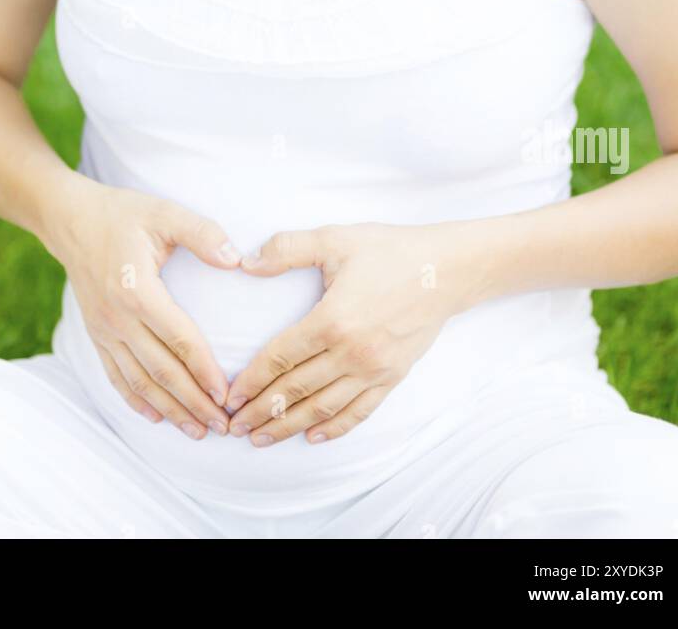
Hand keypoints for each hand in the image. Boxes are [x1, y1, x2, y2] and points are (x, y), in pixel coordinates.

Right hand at [45, 172, 243, 439]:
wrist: (71, 220)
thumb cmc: (124, 214)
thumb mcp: (165, 213)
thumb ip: (202, 233)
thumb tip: (236, 259)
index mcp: (137, 290)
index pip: (179, 339)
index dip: (204, 370)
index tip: (227, 394)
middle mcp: (118, 318)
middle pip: (161, 371)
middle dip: (193, 403)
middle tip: (223, 426)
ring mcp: (104, 330)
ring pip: (139, 382)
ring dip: (169, 410)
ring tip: (197, 430)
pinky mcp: (96, 334)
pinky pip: (115, 376)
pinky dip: (136, 401)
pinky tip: (156, 417)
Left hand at [224, 220, 488, 445]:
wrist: (447, 269)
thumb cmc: (390, 251)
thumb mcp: (336, 238)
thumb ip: (288, 249)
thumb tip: (246, 262)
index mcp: (332, 319)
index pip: (281, 357)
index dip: (253, 380)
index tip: (231, 397)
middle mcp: (352, 352)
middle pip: (297, 390)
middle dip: (262, 411)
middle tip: (235, 428)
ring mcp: (374, 369)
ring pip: (324, 408)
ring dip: (290, 426)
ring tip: (263, 439)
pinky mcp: (394, 377)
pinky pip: (359, 411)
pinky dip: (335, 428)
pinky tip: (314, 436)